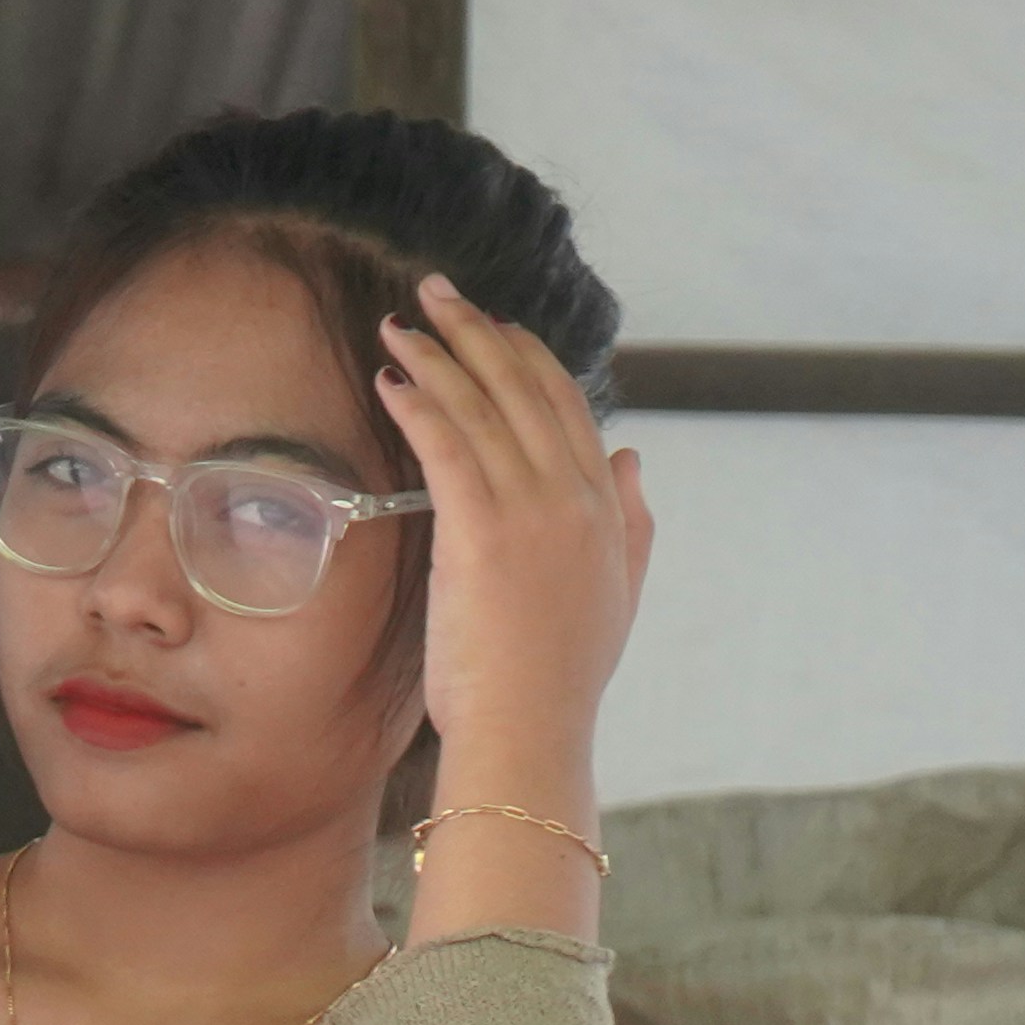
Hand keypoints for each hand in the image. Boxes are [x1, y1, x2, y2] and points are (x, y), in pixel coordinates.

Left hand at [376, 271, 656, 799]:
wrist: (533, 730)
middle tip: (437, 294)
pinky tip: (391, 379)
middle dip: (477, 332)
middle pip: (523, 388)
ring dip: (436, 356)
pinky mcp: (483, 531)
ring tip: (399, 324)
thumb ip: (632, 521)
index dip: (527, 358)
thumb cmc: (559, 677)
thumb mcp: (618, 591)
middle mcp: (573, 494)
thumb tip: (632, 458)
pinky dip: (420, 404)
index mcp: (603, 505)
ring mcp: (532, 509)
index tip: (493, 326)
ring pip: (481, 407)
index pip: (566, 406)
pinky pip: (448, 445)